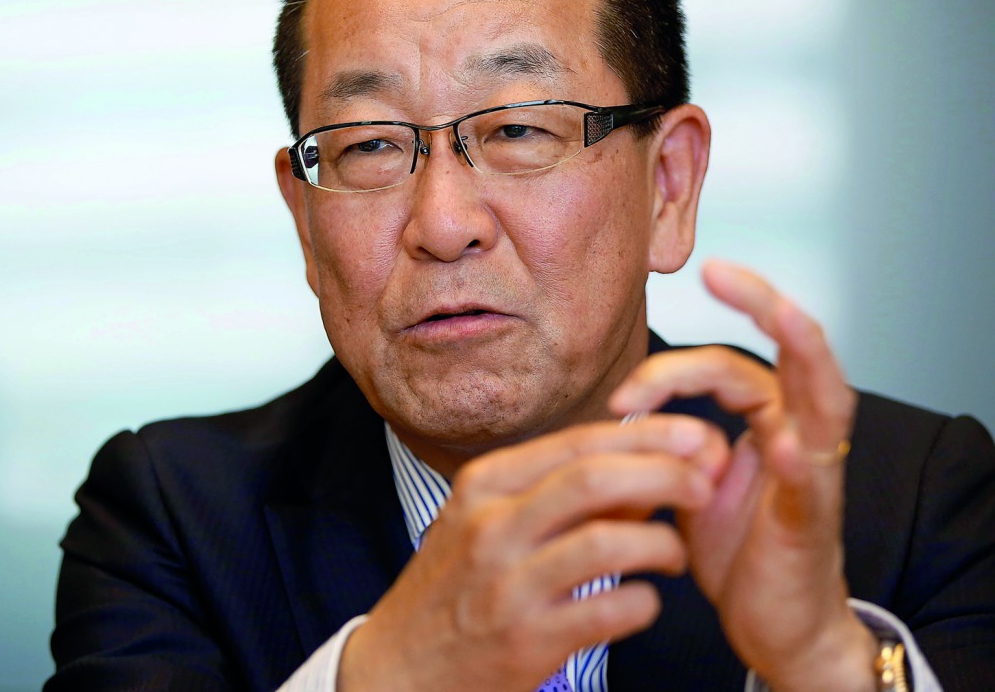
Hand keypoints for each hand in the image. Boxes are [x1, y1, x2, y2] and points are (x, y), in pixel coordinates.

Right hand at [338, 416, 728, 691]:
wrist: (398, 669)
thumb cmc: (453, 588)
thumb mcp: (486, 523)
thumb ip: (557, 494)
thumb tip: (642, 470)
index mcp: (484, 486)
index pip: (576, 443)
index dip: (645, 436)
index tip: (693, 435)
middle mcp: (491, 527)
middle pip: (593, 480)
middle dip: (664, 474)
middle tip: (706, 483)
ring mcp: (506, 586)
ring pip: (605, 543)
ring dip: (660, 543)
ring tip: (676, 552)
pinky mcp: (524, 644)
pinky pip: (608, 612)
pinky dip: (642, 603)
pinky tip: (644, 601)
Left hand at [609, 260, 877, 690]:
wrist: (775, 625)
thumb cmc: (738, 551)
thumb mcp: (689, 485)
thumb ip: (666, 443)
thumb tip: (621, 414)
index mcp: (766, 420)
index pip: (723, 364)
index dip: (669, 368)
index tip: (619, 395)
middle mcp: (797, 433)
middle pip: (787, 352)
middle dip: (759, 303)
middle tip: (717, 268)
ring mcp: (813, 475)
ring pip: (824, 398)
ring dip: (804, 353)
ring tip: (785, 315)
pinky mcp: (812, 522)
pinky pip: (814, 486)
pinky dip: (802, 464)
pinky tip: (787, 445)